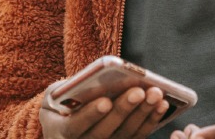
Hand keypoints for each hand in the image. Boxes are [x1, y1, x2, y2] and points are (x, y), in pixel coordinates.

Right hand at [40, 84, 169, 138]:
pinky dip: (150, 121)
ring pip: (125, 136)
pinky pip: (137, 137)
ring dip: (143, 114)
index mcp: (61, 133)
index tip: (105, 100)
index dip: (90, 115)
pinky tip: (161, 104)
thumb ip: (64, 91)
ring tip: (156, 93)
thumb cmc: (59, 107)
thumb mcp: (52, 98)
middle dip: (124, 110)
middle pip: (105, 132)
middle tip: (139, 91)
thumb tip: (88, 82)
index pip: (75, 127)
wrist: (64, 129)